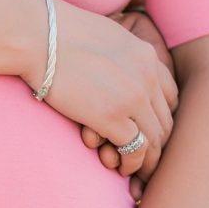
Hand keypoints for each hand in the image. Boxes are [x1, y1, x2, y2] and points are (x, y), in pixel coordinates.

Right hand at [20, 0, 178, 190]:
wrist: (38, 36)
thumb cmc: (55, 35)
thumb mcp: (99, 36)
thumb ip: (113, 54)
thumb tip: (104, 61)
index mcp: (146, 55)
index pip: (169, 95)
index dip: (161, 118)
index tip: (147, 132)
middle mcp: (147, 77)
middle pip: (166, 121)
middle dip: (158, 146)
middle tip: (145, 162)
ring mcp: (132, 98)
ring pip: (155, 139)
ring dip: (147, 160)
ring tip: (134, 171)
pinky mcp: (112, 117)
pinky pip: (134, 149)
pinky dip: (131, 164)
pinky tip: (120, 169)